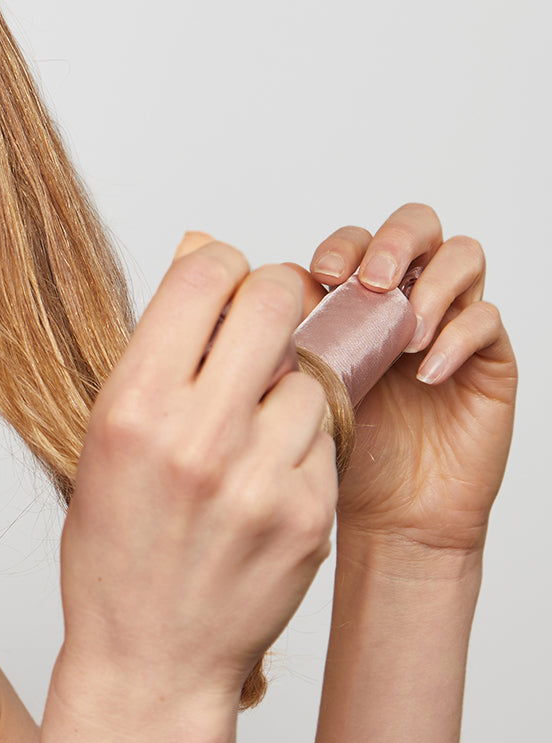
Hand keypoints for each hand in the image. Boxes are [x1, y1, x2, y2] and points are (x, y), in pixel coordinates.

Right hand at [61, 236, 337, 702]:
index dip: (218, 267)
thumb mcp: (103, 443)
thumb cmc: (115, 553)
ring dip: (286, 389)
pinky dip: (301, 446)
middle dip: (270, 301)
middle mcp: (199, 437)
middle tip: (258, 329)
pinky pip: (326, 439)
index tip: (219, 290)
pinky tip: (265, 484)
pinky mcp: (311, 515)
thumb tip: (202, 253)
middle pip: (276, 299)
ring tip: (249, 437)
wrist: (151, 660)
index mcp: (132, 409)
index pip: (206, 272)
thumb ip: (156, 352)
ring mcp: (263, 477)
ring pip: (309, 374)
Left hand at [307, 203, 515, 555]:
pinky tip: (426, 373)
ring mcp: (450, 324)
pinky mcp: (488, 358)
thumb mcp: (299, 387)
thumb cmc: (340, 451)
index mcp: (355, 300)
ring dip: (431, 287)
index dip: (343, 247)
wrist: (388, 515)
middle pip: (417, 226)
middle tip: (375, 282)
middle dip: (395, 242)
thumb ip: (284, 334)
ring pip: (462, 257)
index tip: (322, 273)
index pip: (357, 241)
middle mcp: (405, 301)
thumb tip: (254, 280)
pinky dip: (458, 338)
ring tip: (404, 336)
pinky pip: (488, 320)